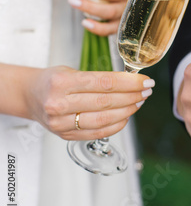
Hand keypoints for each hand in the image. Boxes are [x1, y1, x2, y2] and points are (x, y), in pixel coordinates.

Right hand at [25, 66, 154, 140]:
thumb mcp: (70, 70)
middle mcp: (59, 103)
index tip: (145, 80)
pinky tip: (126, 116)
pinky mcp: (64, 136)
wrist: (29, 96)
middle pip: (105, 102)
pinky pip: (96, 133)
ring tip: (139, 102)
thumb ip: (97, 77)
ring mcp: (60, 122)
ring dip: (127, 111)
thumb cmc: (53, 80)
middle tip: (147, 90)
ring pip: (103, 120)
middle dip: (132, 96)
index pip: (104, 82)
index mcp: (62, 81)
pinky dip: (115, 125)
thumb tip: (131, 82)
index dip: (129, 82)